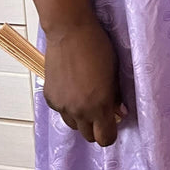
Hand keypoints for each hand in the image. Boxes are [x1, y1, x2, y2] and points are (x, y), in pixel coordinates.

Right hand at [43, 17, 121, 145]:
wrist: (69, 30)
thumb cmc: (97, 45)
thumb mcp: (114, 70)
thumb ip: (116, 94)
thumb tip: (119, 111)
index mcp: (99, 105)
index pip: (105, 138)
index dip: (111, 132)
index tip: (114, 120)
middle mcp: (79, 110)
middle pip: (89, 136)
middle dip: (96, 126)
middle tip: (101, 108)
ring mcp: (62, 106)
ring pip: (74, 125)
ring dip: (81, 117)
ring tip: (85, 96)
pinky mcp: (50, 98)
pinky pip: (61, 111)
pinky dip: (67, 105)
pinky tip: (72, 87)